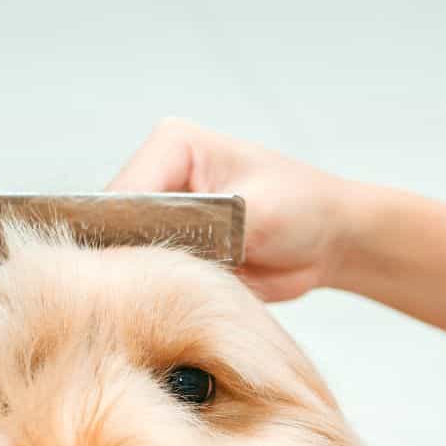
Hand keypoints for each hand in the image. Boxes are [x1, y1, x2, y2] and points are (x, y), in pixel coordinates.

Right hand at [107, 118, 363, 301]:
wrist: (331, 239)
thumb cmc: (304, 209)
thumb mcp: (259, 213)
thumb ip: (207, 227)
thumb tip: (160, 250)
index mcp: (173, 146)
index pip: (121, 195)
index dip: (121, 236)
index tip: (134, 269)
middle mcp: (159, 175)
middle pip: (113, 225)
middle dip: (130, 260)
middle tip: (148, 290)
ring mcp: (163, 212)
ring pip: (125, 253)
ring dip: (144, 277)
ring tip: (163, 294)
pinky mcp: (173, 244)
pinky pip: (148, 272)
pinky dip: (157, 288)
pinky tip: (170, 300)